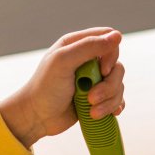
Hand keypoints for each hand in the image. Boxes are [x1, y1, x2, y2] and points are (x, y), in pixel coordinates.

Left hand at [0, 28, 123, 147]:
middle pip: (117, 66)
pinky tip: (107, 113)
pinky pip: (117, 99)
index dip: (111, 53)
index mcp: (77, 45)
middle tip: (91, 97)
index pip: (108, 38)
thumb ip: (89, 46)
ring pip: (118, 85)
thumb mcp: (64, 61)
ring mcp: (93, 80)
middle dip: (109, 85)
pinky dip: (113, 107)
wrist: (37, 118)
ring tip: (91, 111)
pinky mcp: (98, 97)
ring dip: (108, 101)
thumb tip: (117, 36)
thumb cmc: (45, 88)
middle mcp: (88, 60)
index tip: (102, 71)